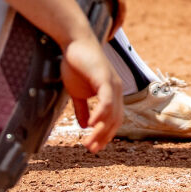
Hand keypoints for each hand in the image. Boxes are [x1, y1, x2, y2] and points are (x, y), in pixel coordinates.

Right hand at [61, 36, 122, 152]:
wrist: (74, 41)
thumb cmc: (76, 63)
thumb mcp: (77, 91)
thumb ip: (82, 108)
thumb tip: (83, 126)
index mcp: (112, 93)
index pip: (114, 119)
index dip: (106, 134)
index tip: (94, 147)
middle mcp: (116, 89)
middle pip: (116, 120)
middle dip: (104, 138)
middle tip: (91, 150)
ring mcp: (112, 84)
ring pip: (112, 114)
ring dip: (101, 131)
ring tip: (90, 143)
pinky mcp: (105, 78)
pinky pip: (107, 102)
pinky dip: (100, 115)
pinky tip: (91, 125)